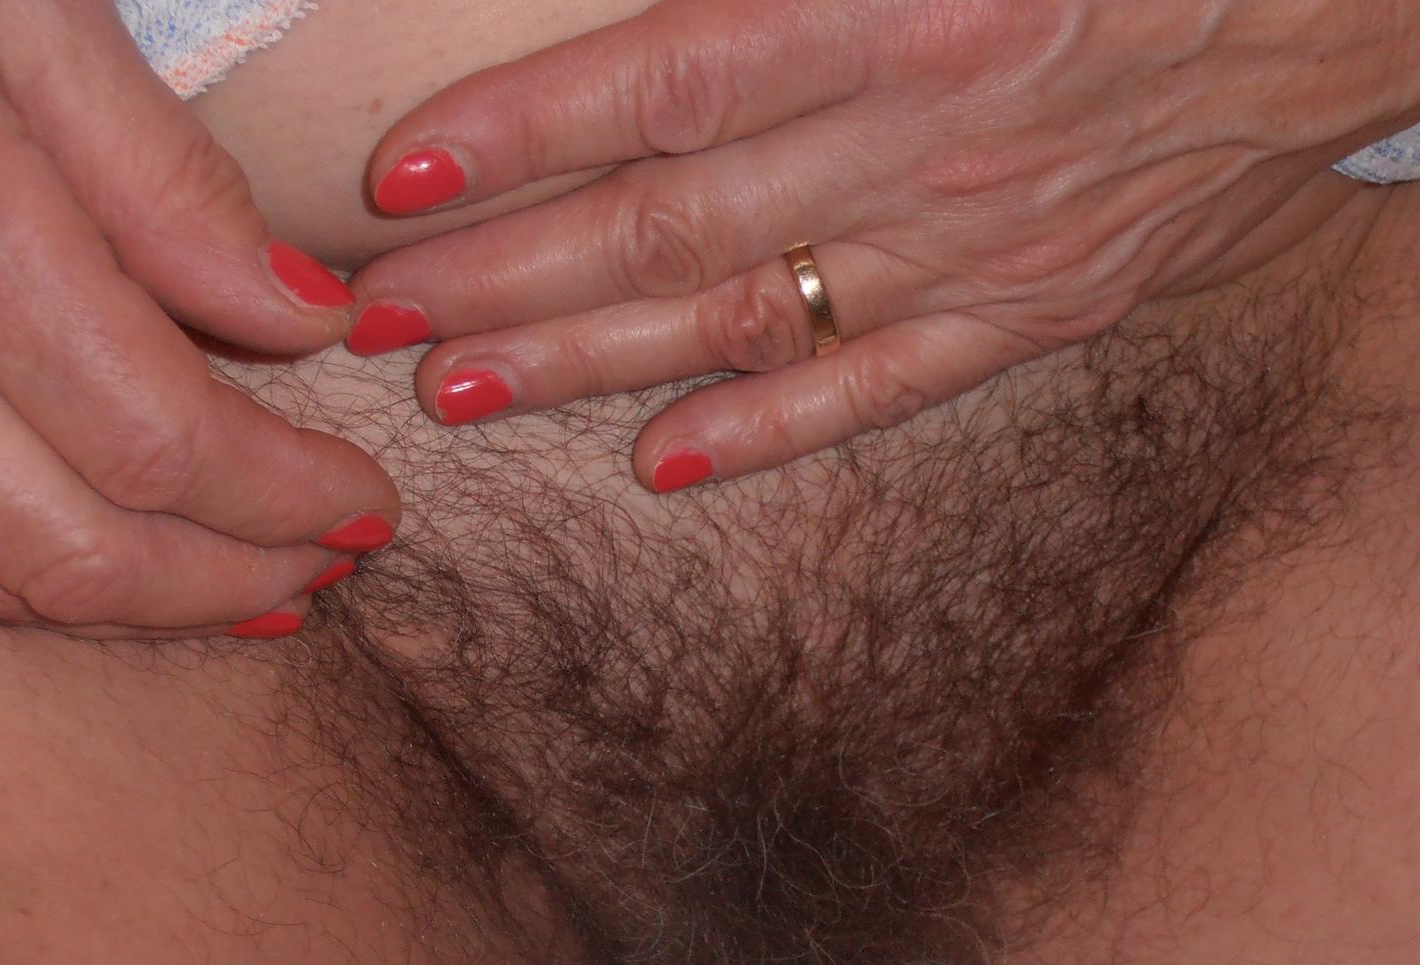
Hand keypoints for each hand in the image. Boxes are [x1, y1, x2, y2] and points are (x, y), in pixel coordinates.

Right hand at [0, 0, 397, 637]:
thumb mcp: (21, 9)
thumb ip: (165, 180)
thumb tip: (308, 320)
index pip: (168, 439)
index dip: (290, 497)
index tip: (373, 497)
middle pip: (88, 548)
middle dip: (240, 578)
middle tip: (336, 558)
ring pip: (0, 577)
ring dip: (152, 604)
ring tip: (263, 581)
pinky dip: (41, 580)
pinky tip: (126, 560)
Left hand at [346, 0, 1419, 490]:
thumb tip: (678, 11)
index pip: (668, 76)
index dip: (524, 131)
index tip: (402, 175)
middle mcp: (929, 133)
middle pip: (672, 223)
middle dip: (509, 275)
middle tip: (376, 320)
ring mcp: (984, 240)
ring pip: (749, 319)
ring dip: (592, 362)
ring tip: (461, 395)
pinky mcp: (1043, 308)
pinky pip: (881, 385)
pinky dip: (770, 428)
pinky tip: (663, 464)